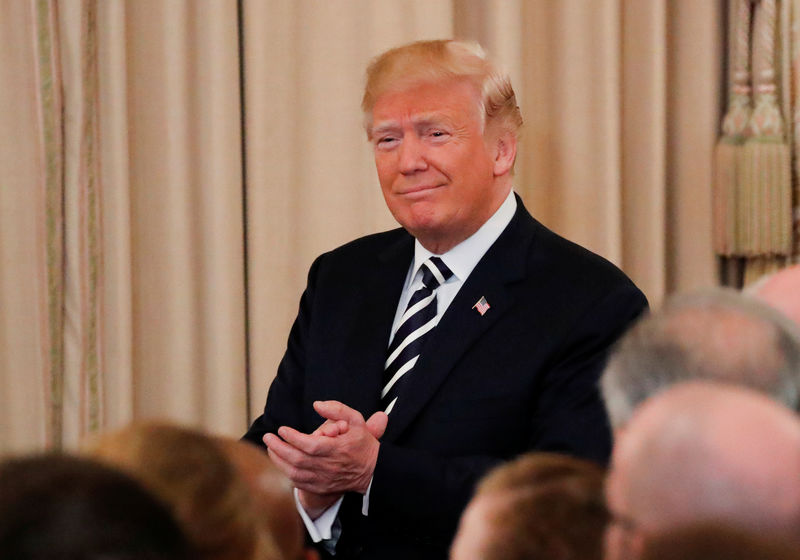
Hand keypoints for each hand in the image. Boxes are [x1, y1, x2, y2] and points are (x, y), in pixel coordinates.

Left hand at [264, 401, 387, 498]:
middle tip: (268, 437)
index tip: (282, 429)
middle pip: (297, 459)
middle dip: (279, 447)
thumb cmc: (362, 443)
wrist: (372, 471)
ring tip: (270, 448)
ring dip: (278, 461)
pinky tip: (279, 462)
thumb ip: (337, 409)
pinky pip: (298, 483)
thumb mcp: (356, 420)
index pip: (310, 445)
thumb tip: (317, 404)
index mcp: (337, 449)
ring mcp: (323, 479)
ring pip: (294, 473)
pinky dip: (285, 473)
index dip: (293, 437)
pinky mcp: (320, 488)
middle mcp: (329, 466)